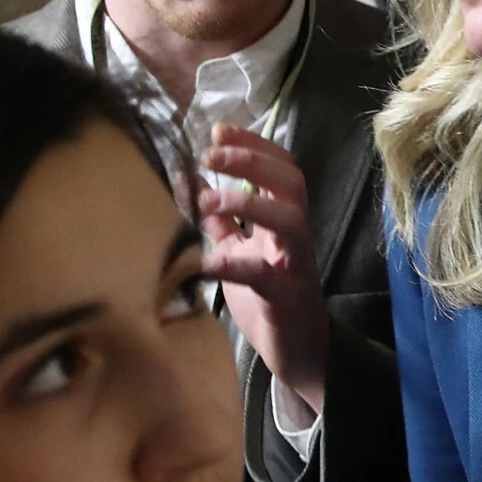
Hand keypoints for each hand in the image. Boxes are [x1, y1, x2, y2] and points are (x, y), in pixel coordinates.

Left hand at [198, 124, 330, 414]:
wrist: (296, 352)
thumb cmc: (266, 297)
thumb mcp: (237, 251)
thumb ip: (218, 220)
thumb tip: (185, 181)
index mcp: (284, 220)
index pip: (281, 167)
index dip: (254, 144)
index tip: (217, 129)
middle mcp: (295, 236)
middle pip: (291, 182)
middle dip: (252, 161)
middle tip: (210, 154)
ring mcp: (295, 266)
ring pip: (291, 220)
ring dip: (250, 203)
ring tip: (209, 201)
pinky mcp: (287, 299)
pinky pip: (264, 277)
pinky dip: (234, 265)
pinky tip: (205, 262)